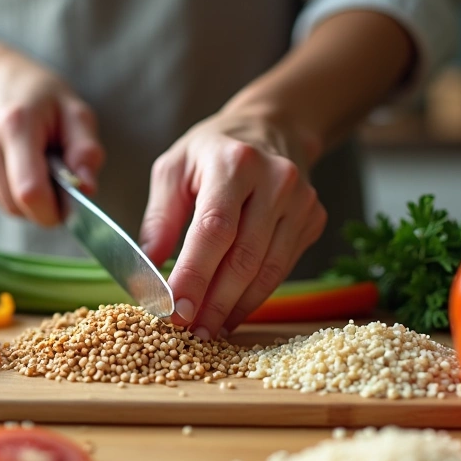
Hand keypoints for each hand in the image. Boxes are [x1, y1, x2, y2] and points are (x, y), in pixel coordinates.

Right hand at [0, 47, 104, 225]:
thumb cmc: (40, 95)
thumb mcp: (74, 111)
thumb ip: (85, 150)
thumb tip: (87, 188)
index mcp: (16, 124)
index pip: (30, 192)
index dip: (52, 210)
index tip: (68, 205)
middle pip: (15, 205)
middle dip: (42, 206)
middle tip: (56, 180)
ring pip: (4, 205)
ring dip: (26, 199)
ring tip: (35, 165)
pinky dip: (10, 190)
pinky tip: (15, 163)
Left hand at [139, 108, 325, 338]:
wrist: (271, 127)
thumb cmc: (213, 150)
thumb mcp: (174, 169)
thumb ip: (159, 218)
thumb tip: (146, 267)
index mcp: (234, 163)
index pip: (215, 229)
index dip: (195, 274)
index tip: (175, 310)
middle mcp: (275, 180)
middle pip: (244, 256)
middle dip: (214, 301)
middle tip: (189, 332)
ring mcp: (301, 201)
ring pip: (267, 269)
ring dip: (235, 307)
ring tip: (207, 330)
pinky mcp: (313, 219)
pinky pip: (282, 268)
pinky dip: (255, 296)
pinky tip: (231, 311)